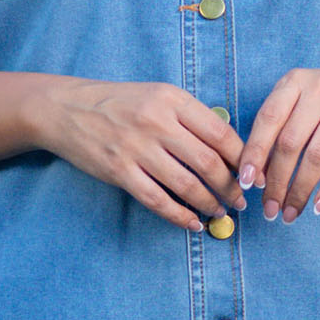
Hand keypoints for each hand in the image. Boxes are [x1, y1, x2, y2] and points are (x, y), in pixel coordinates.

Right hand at [42, 79, 248, 232]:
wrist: (66, 108)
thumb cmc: (119, 102)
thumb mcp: (158, 95)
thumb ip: (190, 117)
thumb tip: (230, 148)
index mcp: (172, 99)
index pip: (220, 133)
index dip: (243, 159)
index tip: (252, 176)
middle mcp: (156, 121)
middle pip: (208, 162)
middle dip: (230, 186)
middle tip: (240, 201)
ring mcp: (136, 147)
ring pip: (186, 184)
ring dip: (209, 203)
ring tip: (220, 212)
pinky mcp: (119, 170)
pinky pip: (156, 199)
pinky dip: (178, 215)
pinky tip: (191, 223)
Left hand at [237, 65, 319, 221]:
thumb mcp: (300, 100)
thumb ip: (278, 128)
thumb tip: (256, 174)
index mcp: (295, 81)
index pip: (268, 119)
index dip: (254, 153)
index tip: (246, 183)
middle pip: (290, 142)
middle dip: (277, 181)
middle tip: (269, 209)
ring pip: (317, 155)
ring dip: (300, 190)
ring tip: (290, 213)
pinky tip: (319, 206)